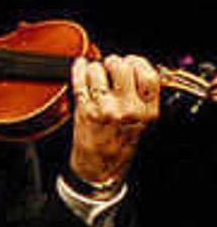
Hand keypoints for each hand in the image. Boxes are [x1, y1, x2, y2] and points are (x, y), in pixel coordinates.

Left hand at [69, 50, 163, 190]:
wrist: (101, 165)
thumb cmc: (120, 142)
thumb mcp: (143, 121)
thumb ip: (144, 97)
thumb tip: (138, 69)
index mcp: (146, 111)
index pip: (148, 75)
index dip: (138, 63)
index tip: (131, 61)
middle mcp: (127, 109)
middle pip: (123, 67)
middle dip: (115, 62)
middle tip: (111, 66)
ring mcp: (104, 109)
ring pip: (99, 70)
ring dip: (96, 67)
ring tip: (96, 71)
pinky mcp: (84, 110)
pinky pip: (79, 81)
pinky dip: (78, 69)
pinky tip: (80, 65)